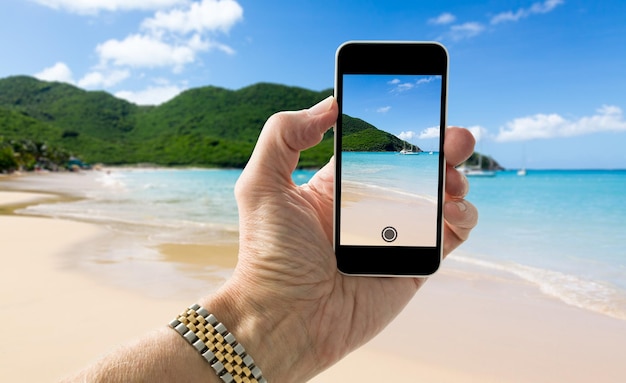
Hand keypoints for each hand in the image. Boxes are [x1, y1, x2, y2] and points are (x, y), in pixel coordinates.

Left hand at [214, 96, 477, 381]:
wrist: (286, 317)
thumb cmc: (268, 255)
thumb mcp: (261, 184)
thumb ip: (284, 135)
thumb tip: (329, 104)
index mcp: (339, 188)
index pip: (380, 151)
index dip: (402, 130)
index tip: (419, 107)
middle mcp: (371, 209)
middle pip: (418, 171)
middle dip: (443, 147)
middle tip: (455, 134)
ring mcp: (396, 236)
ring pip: (442, 198)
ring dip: (456, 178)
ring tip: (452, 174)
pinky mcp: (416, 264)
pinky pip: (452, 235)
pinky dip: (463, 216)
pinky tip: (452, 207)